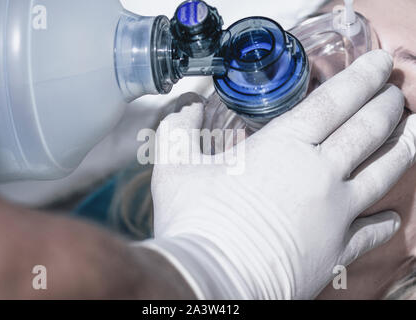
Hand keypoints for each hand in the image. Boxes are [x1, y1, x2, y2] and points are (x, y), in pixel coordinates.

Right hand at [141, 50, 415, 298]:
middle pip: (366, 131)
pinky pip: (372, 231)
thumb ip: (179, 126)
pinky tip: (392, 216)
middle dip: (386, 106)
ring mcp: (335, 213)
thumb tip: (184, 102)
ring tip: (414, 133)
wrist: (212, 281)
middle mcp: (319, 174)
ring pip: (383, 173)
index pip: (333, 102)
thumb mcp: (175, 165)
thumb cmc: (194, 221)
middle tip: (396, 92)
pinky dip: (385, 221)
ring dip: (402, 149)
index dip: (361, 77)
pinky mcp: (337, 250)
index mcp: (283, 147)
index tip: (380, 63)